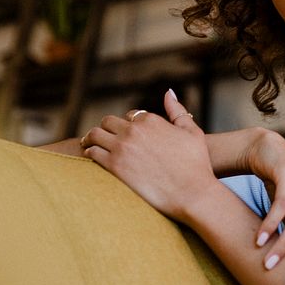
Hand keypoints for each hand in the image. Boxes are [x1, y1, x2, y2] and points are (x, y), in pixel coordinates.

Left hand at [81, 90, 214, 221]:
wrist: (192, 192)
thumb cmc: (196, 164)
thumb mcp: (191, 132)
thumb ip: (177, 111)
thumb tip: (168, 92)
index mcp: (151, 119)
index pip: (130, 116)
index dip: (128, 124)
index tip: (126, 133)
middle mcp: (134, 130)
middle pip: (108, 122)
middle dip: (106, 128)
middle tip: (101, 136)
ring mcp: (122, 147)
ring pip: (95, 134)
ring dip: (91, 137)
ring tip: (88, 143)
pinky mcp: (114, 166)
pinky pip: (93, 153)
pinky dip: (89, 152)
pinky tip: (90, 157)